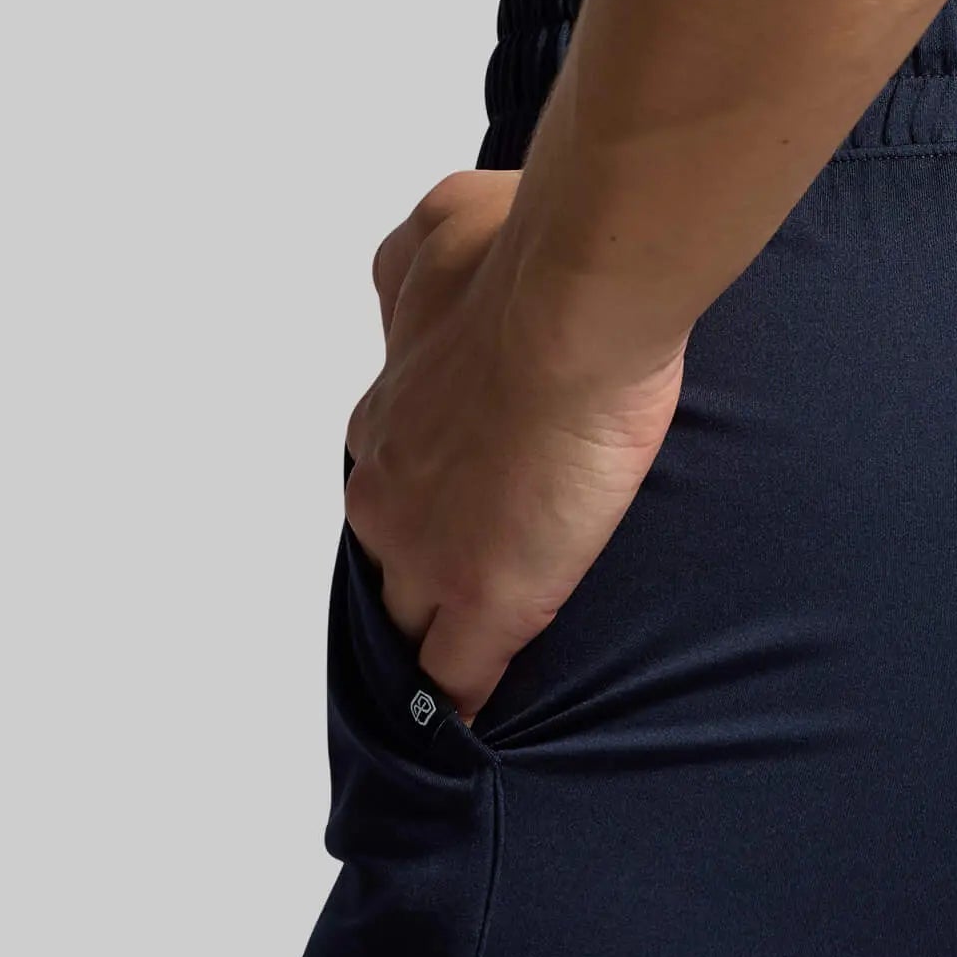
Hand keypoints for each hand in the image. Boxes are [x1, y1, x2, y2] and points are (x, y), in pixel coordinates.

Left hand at [346, 170, 683, 721]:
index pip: (390, 490)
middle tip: (475, 594)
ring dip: (438, 639)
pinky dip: (465, 699)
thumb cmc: (520, 263)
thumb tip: (413, 280)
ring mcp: (430, 554)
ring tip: (473, 667)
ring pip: (414, 624)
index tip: (455, 519)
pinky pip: (461, 676)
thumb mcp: (436, 235)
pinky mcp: (490, 601)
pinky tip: (476, 721)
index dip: (424, 510)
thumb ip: (417, 273)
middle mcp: (386, 491)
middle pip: (390, 563)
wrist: (572, 309)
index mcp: (384, 418)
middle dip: (425, 577)